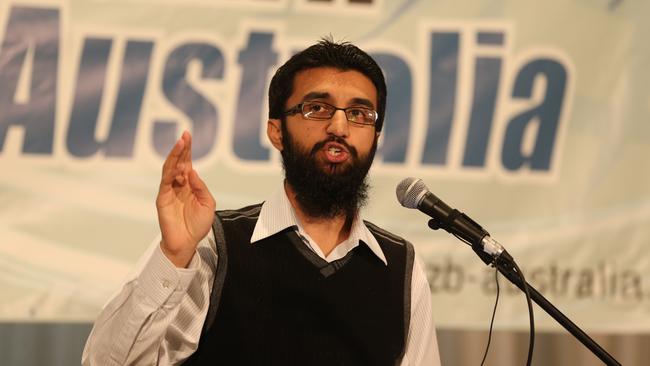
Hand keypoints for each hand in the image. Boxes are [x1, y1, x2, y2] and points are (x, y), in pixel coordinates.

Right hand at [156, 131, 215, 266]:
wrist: (187, 242)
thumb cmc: (197, 224)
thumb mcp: (208, 203)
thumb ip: (201, 187)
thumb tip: (193, 171)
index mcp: (189, 184)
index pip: (187, 163)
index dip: (187, 150)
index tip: (188, 136)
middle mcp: (178, 185)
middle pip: (178, 162)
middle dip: (181, 148)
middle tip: (185, 134)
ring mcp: (169, 191)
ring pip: (169, 169)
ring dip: (175, 156)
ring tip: (180, 143)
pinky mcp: (163, 199)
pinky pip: (165, 182)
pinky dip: (171, 173)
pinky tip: (178, 166)